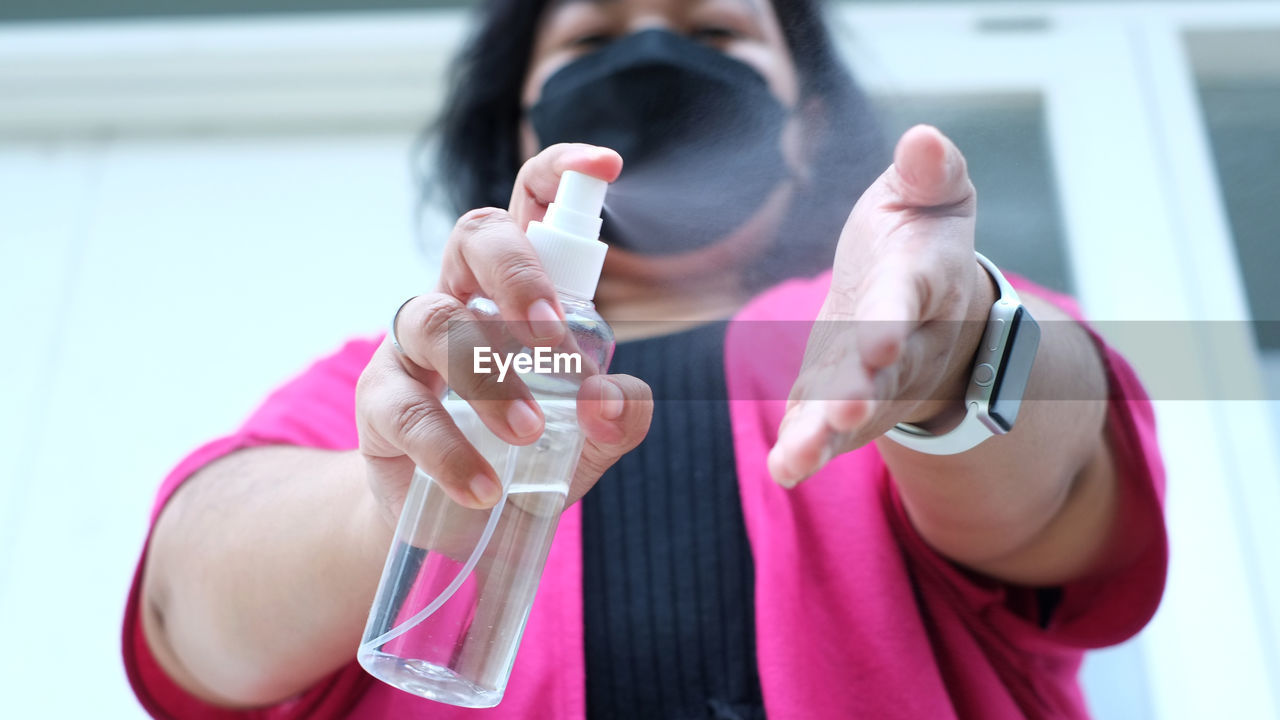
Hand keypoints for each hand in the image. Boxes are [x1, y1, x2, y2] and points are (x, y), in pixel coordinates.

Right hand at [355, 144, 652, 525]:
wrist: (460, 525)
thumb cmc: (528, 456)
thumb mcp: (586, 439)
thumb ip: (615, 417)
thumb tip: (611, 401)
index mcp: (518, 290)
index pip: (530, 207)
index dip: (559, 173)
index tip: (604, 165)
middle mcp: (463, 298)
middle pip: (474, 236)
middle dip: (516, 273)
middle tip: (552, 337)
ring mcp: (413, 347)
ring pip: (437, 320)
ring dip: (487, 374)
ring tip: (529, 432)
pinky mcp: (380, 402)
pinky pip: (407, 409)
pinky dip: (449, 449)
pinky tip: (484, 487)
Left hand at [768, 125, 995, 485]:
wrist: (926, 300)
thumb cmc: (921, 237)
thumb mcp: (931, 195)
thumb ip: (930, 171)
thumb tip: (925, 137)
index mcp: (920, 281)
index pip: (906, 300)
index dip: (893, 320)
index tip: (881, 341)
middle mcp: (902, 341)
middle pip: (881, 373)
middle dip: (859, 392)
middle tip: (840, 413)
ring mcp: (871, 380)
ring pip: (852, 412)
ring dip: (825, 435)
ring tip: (798, 460)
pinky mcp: (837, 398)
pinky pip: (823, 429)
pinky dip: (806, 450)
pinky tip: (783, 471)